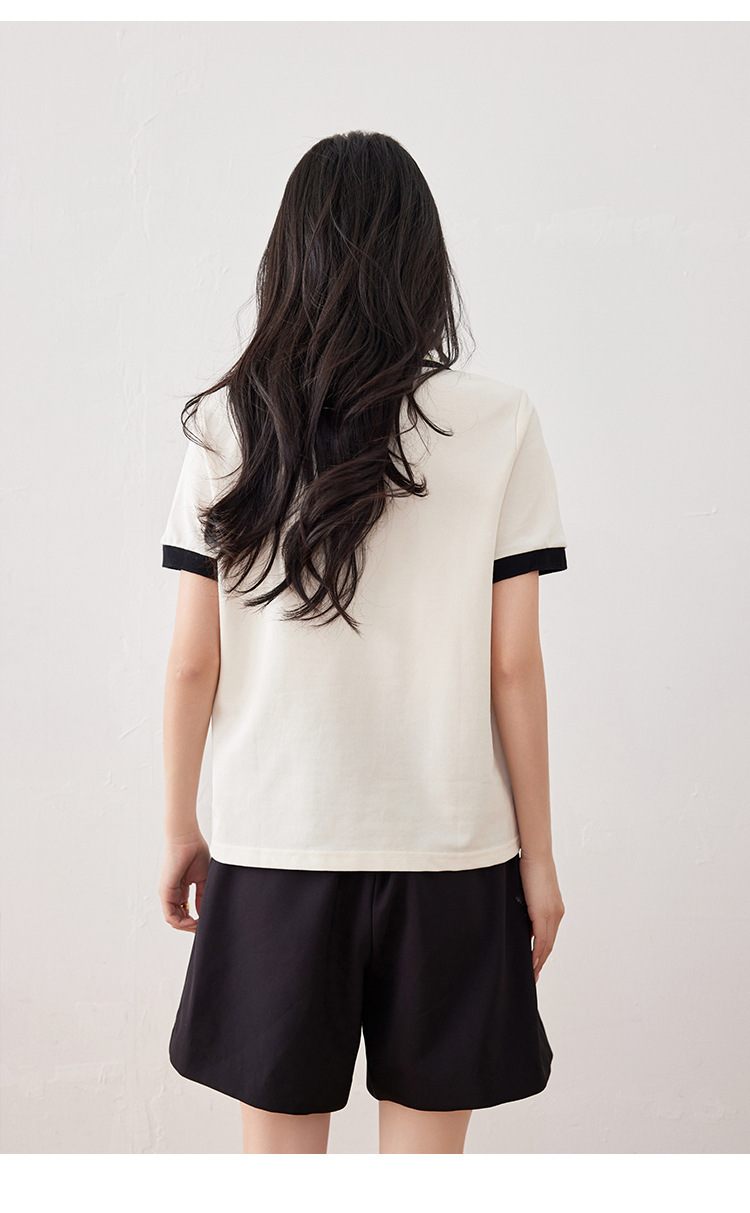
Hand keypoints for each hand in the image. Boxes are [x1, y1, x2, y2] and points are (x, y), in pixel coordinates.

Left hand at [158, 832, 210, 933]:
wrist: (187, 838)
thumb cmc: (195, 852)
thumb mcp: (204, 879)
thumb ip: (203, 896)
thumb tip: (204, 913)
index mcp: (181, 890)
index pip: (186, 913)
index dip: (196, 921)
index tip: (208, 922)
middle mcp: (172, 894)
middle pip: (180, 919)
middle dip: (192, 927)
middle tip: (205, 928)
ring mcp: (167, 894)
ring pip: (174, 920)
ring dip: (187, 927)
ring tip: (201, 926)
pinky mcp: (165, 892)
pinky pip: (170, 915)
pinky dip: (182, 923)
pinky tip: (194, 922)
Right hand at [518, 851, 564, 982]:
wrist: (536, 854)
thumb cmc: (531, 867)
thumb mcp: (530, 891)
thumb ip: (530, 906)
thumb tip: (523, 918)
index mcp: (555, 908)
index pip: (550, 935)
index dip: (544, 951)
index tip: (537, 963)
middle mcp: (557, 913)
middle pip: (550, 944)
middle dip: (542, 961)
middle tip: (535, 975)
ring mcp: (552, 914)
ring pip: (547, 944)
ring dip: (539, 961)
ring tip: (533, 973)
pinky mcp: (543, 913)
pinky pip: (541, 939)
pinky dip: (537, 952)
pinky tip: (532, 962)